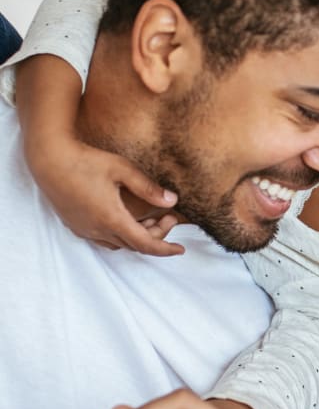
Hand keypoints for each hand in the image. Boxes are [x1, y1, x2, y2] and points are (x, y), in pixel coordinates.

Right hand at [29, 134, 184, 256]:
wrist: (48, 159)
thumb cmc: (86, 161)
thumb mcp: (122, 169)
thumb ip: (148, 188)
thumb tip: (172, 201)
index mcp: (112, 219)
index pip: (146, 244)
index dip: (165, 249)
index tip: (181, 249)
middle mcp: (98, 229)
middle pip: (135, 244)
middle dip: (157, 235)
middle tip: (170, 217)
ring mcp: (85, 229)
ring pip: (119, 243)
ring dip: (139, 236)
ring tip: (151, 219)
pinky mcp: (76, 225)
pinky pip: (104, 240)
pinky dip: (121, 235)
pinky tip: (127, 220)